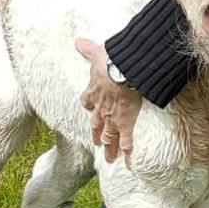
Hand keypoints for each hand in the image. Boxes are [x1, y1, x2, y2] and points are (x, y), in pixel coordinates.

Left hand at [76, 38, 141, 162]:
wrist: (123, 72)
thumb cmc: (112, 62)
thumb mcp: (98, 54)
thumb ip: (89, 49)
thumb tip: (78, 41)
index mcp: (94, 92)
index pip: (88, 101)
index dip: (89, 104)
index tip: (90, 107)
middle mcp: (101, 109)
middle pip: (97, 126)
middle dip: (97, 135)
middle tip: (98, 144)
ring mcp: (113, 119)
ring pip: (110, 138)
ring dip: (109, 149)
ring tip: (109, 160)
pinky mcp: (126, 124)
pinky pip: (127, 143)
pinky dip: (128, 155)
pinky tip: (130, 166)